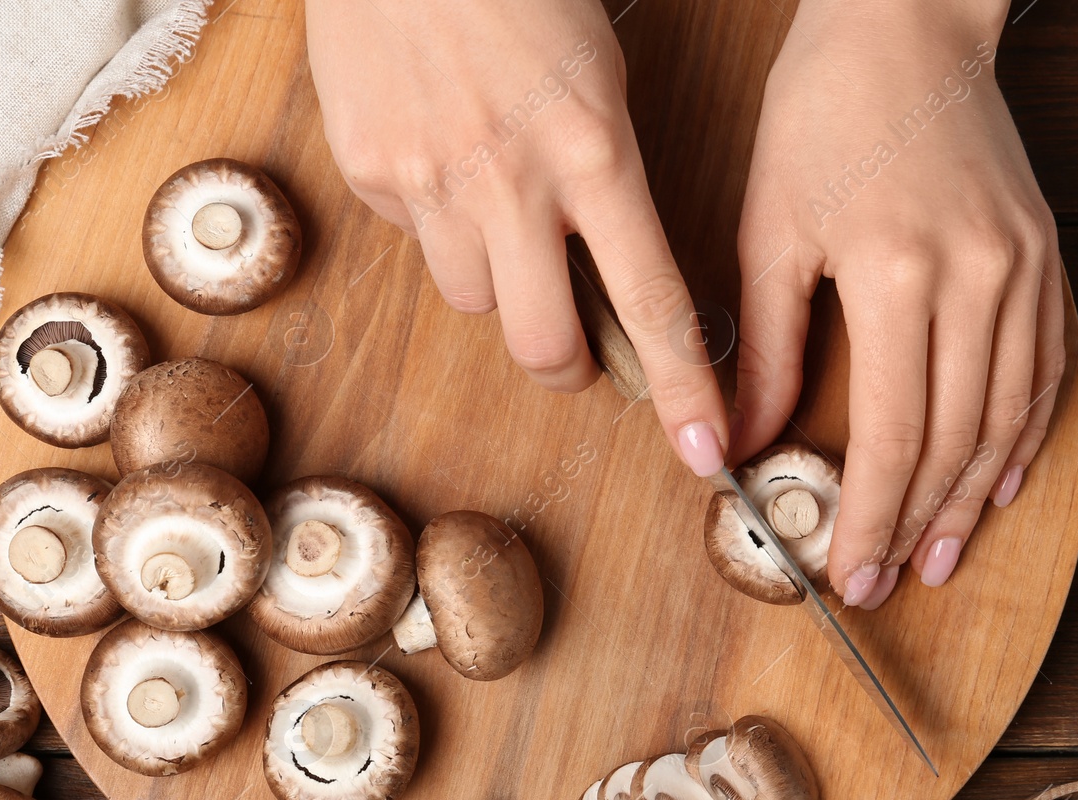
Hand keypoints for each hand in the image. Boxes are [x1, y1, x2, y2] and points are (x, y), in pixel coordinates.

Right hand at [306, 0, 729, 473]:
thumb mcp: (597, 71)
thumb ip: (601, 173)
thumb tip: (592, 269)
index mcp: (593, 149)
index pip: (651, 299)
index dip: (682, 390)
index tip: (706, 450)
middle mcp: (512, 181)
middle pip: (542, 345)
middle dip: (566, 364)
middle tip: (575, 348)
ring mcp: (431, 181)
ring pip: (471, 299)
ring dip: (494, 279)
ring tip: (493, 201)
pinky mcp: (371, 171)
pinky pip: (411, 239)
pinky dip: (432, 219)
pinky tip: (436, 152)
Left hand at [735, 0, 1064, 607]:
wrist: (904, 26)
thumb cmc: (822, 116)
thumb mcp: (769, 233)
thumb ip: (759, 350)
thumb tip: (736, 444)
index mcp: (899, 274)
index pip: (892, 435)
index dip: (872, 517)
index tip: (851, 573)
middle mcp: (977, 278)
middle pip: (955, 440)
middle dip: (919, 524)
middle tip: (891, 581)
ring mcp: (1022, 268)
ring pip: (1008, 416)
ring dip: (976, 498)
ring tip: (945, 554)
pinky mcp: (1044, 256)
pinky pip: (1045, 369)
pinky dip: (1026, 435)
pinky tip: (1003, 480)